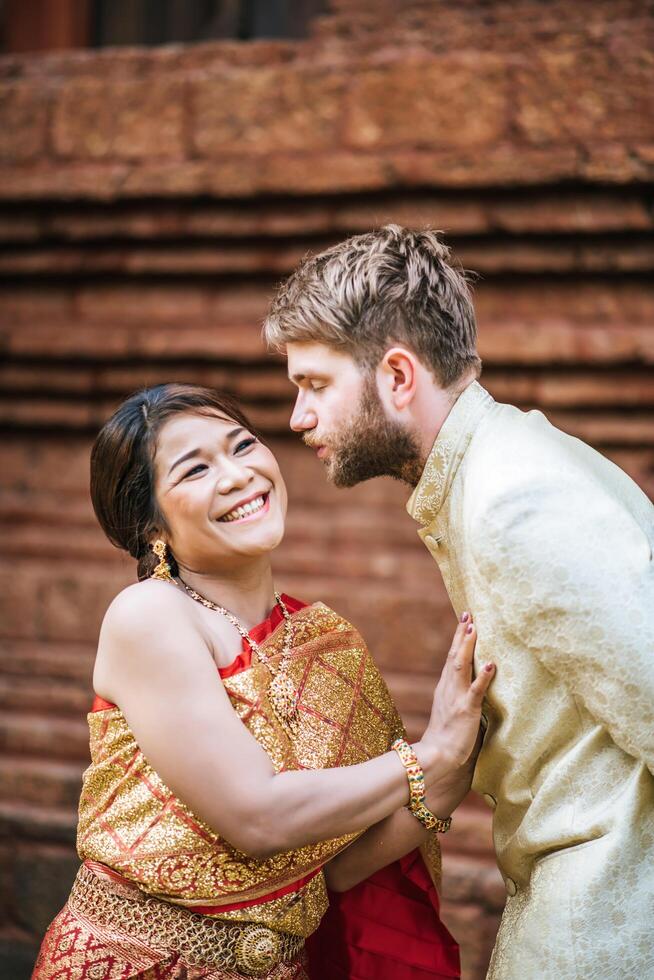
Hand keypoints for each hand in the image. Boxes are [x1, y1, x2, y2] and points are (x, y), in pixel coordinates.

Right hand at [419, 614, 493, 777]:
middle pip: (454, 655)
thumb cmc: (447, 738)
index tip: (464, 620)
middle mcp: (448, 688)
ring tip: (474, 628)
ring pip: (461, 666)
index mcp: (445, 688)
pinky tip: (490, 664)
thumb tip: (474, 689)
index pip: (451, 657)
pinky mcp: (466, 711)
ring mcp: (456, 698)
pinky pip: (475, 691)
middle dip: (461, 634)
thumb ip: (460, 698)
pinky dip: (482, 676)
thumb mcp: (451, 711)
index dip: (458, 639)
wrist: (436, 755)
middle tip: (468, 614)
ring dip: (468, 646)